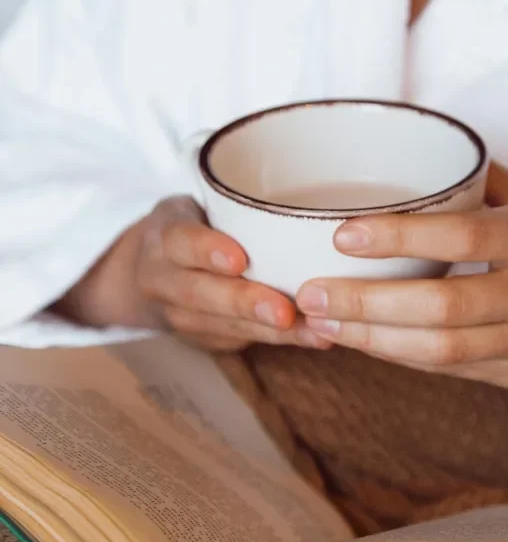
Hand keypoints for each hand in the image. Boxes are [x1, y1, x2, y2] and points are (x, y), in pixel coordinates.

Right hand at [58, 196, 332, 352]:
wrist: (157, 266)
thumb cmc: (199, 223)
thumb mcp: (200, 202)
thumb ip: (236, 201)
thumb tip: (313, 201)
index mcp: (164, 237)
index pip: (180, 242)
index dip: (207, 251)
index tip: (238, 259)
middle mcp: (163, 280)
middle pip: (200, 294)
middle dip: (245, 303)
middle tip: (285, 311)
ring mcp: (180, 315)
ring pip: (223, 326)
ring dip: (272, 331)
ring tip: (315, 329)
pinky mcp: (204, 338)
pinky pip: (242, 341)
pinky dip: (282, 340)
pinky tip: (315, 337)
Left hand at [294, 166, 507, 398]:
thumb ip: (496, 185)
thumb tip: (432, 149)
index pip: (463, 236)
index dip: (399, 237)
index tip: (343, 231)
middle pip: (439, 307)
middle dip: (365, 305)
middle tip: (308, 293)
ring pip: (439, 349)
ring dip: (373, 340)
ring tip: (321, 324)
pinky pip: (453, 370)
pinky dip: (403, 359)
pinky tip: (363, 345)